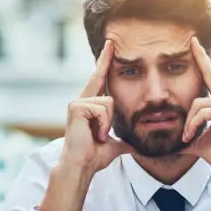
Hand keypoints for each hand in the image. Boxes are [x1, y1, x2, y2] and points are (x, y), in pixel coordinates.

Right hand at [60, 40, 132, 173]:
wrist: (82, 166)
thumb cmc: (93, 157)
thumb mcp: (112, 146)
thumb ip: (121, 142)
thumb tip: (134, 146)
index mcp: (89, 105)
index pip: (99, 79)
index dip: (104, 62)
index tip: (110, 45)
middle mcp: (81, 100)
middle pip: (106, 89)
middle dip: (106, 94)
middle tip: (98, 125)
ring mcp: (78, 102)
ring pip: (109, 103)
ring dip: (108, 124)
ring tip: (97, 135)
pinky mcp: (76, 107)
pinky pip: (103, 109)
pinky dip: (103, 125)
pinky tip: (94, 134)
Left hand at [180, 38, 210, 173]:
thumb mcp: (199, 142)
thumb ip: (188, 137)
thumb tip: (173, 144)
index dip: (206, 59)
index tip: (197, 43)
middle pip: (209, 75)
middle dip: (201, 57)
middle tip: (192, 40)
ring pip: (198, 103)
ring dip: (188, 123)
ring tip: (187, 137)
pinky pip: (202, 112)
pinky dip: (193, 125)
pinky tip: (191, 136)